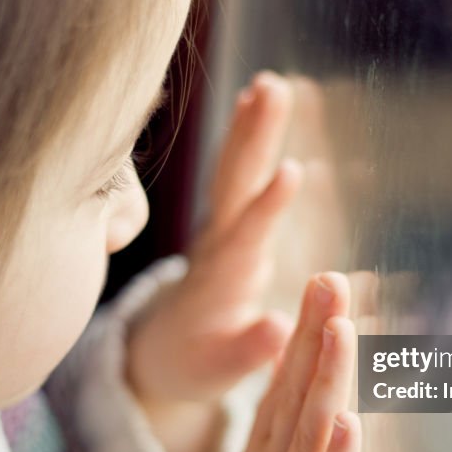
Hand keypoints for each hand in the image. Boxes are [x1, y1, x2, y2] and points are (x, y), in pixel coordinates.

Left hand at [126, 72, 301, 451]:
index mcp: (224, 277)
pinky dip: (248, 137)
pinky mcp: (224, 223)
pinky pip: (237, 173)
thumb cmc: (195, 363)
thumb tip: (279, 326)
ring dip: (251, 125)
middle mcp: (219, 242)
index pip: (247, 234)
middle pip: (237, 182)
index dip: (268, 204)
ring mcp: (219, 228)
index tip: (292, 170)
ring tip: (270, 82)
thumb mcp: (220, 368)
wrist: (158, 352)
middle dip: (256, 137)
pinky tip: (259, 103)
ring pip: (235, 169)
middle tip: (274, 88)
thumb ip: (249, 349)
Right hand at [208, 273, 361, 451]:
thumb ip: (278, 428)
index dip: (304, 334)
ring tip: (340, 328)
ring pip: (309, 435)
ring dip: (324, 379)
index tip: (324, 283)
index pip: (284, 385)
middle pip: (294, 397)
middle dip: (313, 336)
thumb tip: (296, 371)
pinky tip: (350, 422)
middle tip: (331, 279)